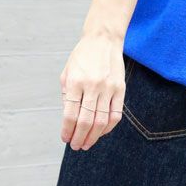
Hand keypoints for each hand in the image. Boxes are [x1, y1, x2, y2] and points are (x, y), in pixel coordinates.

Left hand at [59, 33, 125, 150]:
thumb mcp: (67, 72)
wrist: (103, 39)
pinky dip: (107, 128)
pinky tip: (100, 133)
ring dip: (93, 137)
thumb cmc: (82, 57)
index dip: (67, 130)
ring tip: (87, 144)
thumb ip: (66, 95)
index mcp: (75, 82)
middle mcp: (92, 86)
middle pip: (86, 121)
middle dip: (79, 137)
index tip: (65, 139)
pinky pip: (115, 115)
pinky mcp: (120, 89)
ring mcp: (108, 88)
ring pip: (101, 121)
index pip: (70, 114)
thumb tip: (69, 121)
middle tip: (76, 146)